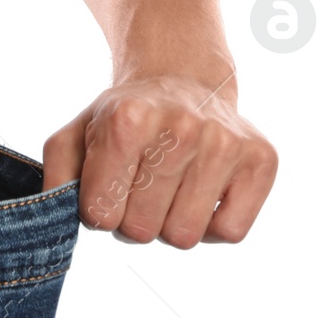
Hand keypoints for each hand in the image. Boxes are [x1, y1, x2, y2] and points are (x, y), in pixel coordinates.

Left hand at [41, 73, 277, 247]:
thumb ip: (56, 176)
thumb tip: (55, 215)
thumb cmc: (127, 118)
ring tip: (173, 187)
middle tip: (144, 183)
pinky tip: (204, 191)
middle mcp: (181, 127)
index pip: (99, 216)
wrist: (182, 80)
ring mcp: (225, 142)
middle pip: (141, 230)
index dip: (100, 209)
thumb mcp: (78, 133)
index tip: (111, 183)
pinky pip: (230, 232)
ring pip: (184, 236)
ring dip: (172, 222)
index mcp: (128, 119)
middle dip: (135, 218)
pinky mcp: (262, 159)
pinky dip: (213, 225)